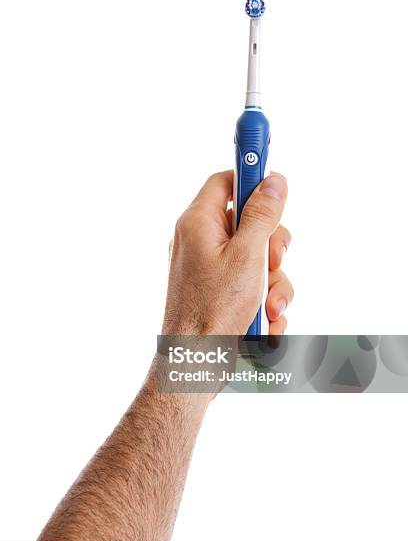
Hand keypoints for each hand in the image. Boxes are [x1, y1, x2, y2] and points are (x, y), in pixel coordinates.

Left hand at [163, 170, 292, 334]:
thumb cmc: (213, 309)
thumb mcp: (246, 255)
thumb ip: (262, 215)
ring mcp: (211, 268)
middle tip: (273, 260)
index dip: (252, 178)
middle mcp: (201, 242)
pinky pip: (253, 283)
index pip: (225, 181)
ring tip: (268, 305)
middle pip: (249, 222)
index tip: (275, 180)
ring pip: (257, 257)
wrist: (196, 362)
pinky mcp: (221, 291)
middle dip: (272, 245)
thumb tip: (274, 180)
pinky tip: (265, 320)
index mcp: (198, 224)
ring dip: (273, 281)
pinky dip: (264, 300)